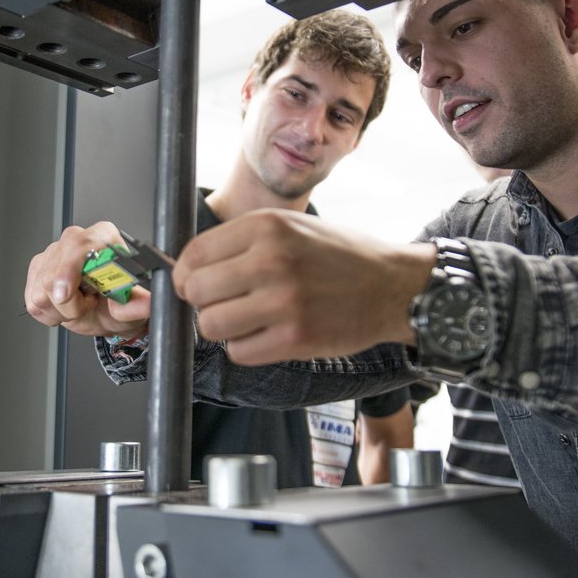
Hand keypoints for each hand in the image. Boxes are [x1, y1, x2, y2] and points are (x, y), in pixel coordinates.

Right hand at [24, 222, 150, 337]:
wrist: (106, 313)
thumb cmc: (120, 302)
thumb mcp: (133, 305)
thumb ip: (138, 303)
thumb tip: (148, 301)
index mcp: (103, 237)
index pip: (82, 243)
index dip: (70, 267)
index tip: (66, 293)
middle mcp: (75, 240)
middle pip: (56, 272)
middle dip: (71, 300)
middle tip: (90, 302)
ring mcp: (52, 254)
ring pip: (41, 290)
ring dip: (62, 309)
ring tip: (80, 304)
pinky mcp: (37, 271)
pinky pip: (33, 301)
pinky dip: (51, 313)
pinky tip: (66, 307)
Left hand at [172, 209, 434, 364]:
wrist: (393, 286)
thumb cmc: (341, 255)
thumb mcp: (293, 225)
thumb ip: (243, 241)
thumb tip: (188, 267)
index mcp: (267, 226)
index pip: (193, 254)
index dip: (184, 274)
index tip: (191, 283)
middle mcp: (271, 260)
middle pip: (195, 292)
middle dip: (201, 302)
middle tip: (222, 303)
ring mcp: (283, 302)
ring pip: (211, 325)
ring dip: (222, 327)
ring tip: (245, 319)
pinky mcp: (295, 339)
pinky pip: (239, 352)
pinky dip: (246, 348)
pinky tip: (267, 334)